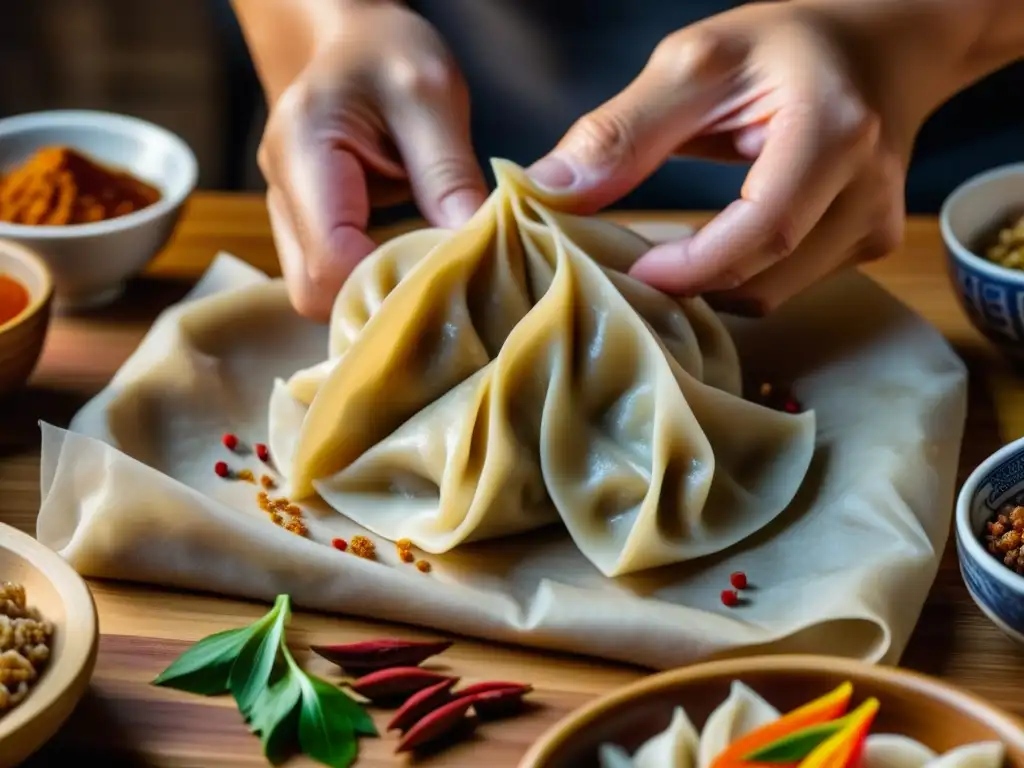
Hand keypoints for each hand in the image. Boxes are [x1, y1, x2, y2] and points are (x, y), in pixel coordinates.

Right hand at [253, 2, 486, 319]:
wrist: (352, 42)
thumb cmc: (387, 55)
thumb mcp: (431, 94)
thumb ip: (448, 172)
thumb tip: (475, 246)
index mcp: (303, 152)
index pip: (331, 260)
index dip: (388, 282)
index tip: (446, 273)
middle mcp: (281, 192)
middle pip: (315, 293)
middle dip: (380, 300)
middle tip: (443, 284)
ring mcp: (288, 216)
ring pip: (320, 295)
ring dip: (376, 295)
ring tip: (431, 275)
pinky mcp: (307, 229)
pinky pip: (333, 280)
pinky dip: (372, 283)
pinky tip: (413, 268)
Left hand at [527, 1, 915, 315]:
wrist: (883, 49)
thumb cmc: (788, 46)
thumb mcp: (696, 62)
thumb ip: (623, 130)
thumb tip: (551, 189)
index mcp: (834, 133)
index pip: (762, 232)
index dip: (690, 267)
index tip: (629, 271)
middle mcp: (868, 191)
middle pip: (762, 279)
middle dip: (686, 283)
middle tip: (626, 263)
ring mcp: (874, 228)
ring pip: (770, 295)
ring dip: (708, 285)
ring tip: (663, 251)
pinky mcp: (866, 249)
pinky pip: (785, 287)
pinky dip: (735, 277)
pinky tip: (709, 248)